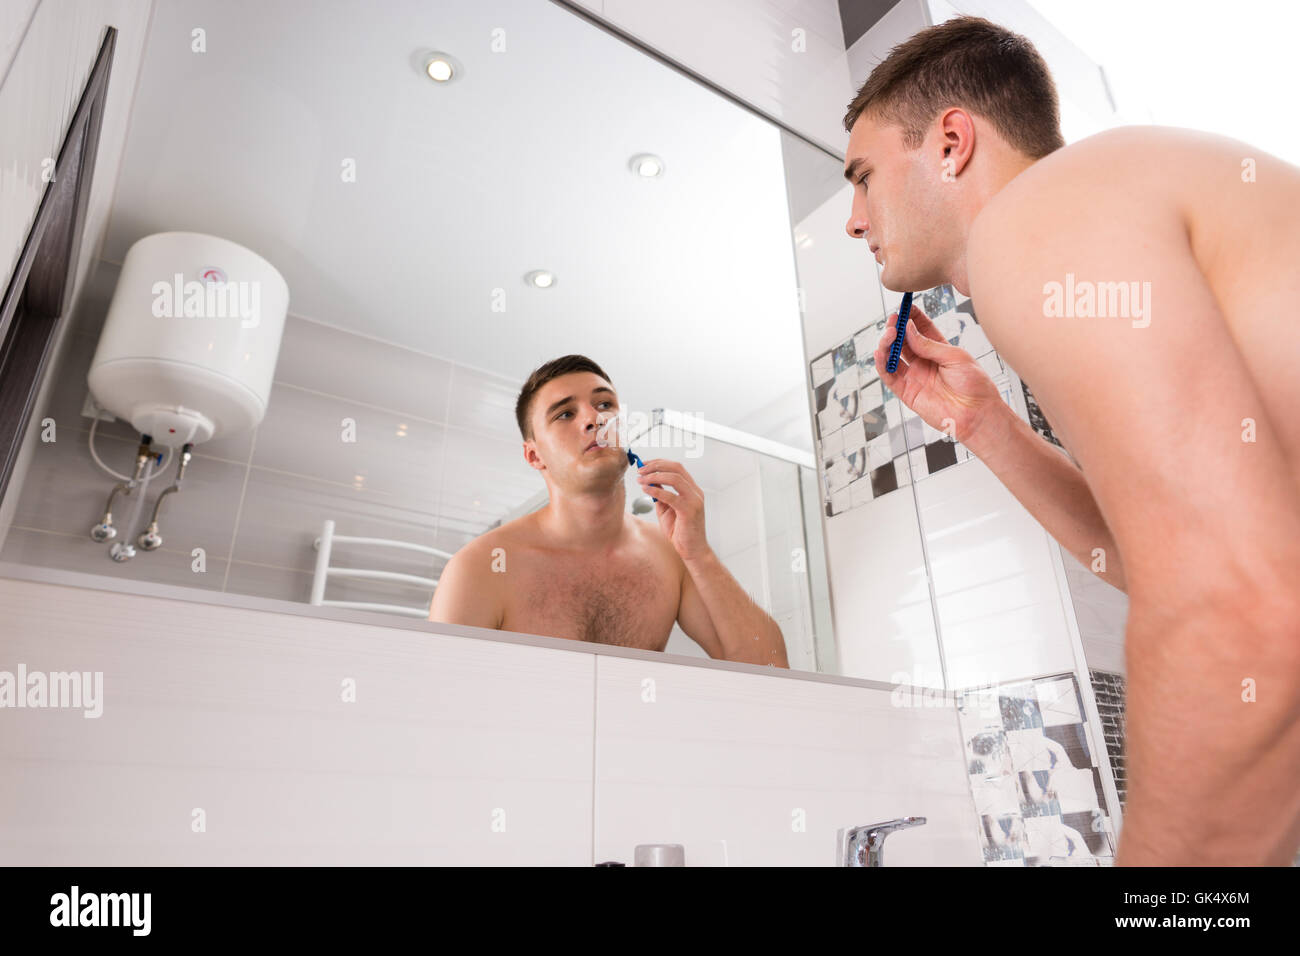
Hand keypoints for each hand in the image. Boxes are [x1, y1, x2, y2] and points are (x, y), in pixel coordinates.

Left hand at [635, 459, 709, 560]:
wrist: (692, 550)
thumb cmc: (680, 531)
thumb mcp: (666, 508)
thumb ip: (660, 493)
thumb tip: (649, 480)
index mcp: (692, 489)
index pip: (677, 467)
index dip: (659, 462)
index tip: (644, 464)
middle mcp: (695, 492)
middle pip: (676, 468)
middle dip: (656, 466)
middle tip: (640, 469)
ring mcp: (694, 500)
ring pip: (675, 478)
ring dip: (654, 476)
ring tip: (641, 480)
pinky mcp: (689, 511)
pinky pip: (671, 496)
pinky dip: (656, 491)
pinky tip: (646, 490)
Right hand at [874, 306, 1003, 444]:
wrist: (976, 413)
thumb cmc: (974, 385)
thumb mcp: (955, 357)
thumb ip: (929, 344)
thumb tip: (909, 329)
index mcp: (938, 351)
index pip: (921, 329)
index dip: (912, 317)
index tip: (905, 306)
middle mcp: (924, 362)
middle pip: (904, 341)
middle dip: (897, 328)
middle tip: (894, 320)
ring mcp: (914, 376)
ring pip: (893, 356)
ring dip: (888, 343)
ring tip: (890, 333)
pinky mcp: (906, 392)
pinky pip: (889, 375)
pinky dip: (882, 363)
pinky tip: (881, 352)